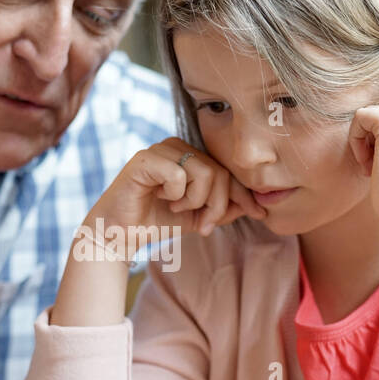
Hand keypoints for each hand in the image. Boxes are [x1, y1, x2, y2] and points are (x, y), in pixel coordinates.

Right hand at [87, 137, 265, 238]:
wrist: (120, 233)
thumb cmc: (155, 221)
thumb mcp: (197, 217)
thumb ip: (222, 208)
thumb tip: (256, 206)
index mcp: (189, 155)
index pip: (226, 171)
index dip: (243, 194)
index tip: (258, 213)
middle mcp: (177, 146)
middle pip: (219, 172)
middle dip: (217, 205)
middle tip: (204, 226)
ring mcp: (161, 149)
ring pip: (204, 172)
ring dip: (195, 201)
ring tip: (177, 207)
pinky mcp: (145, 159)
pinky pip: (179, 175)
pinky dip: (175, 194)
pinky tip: (160, 197)